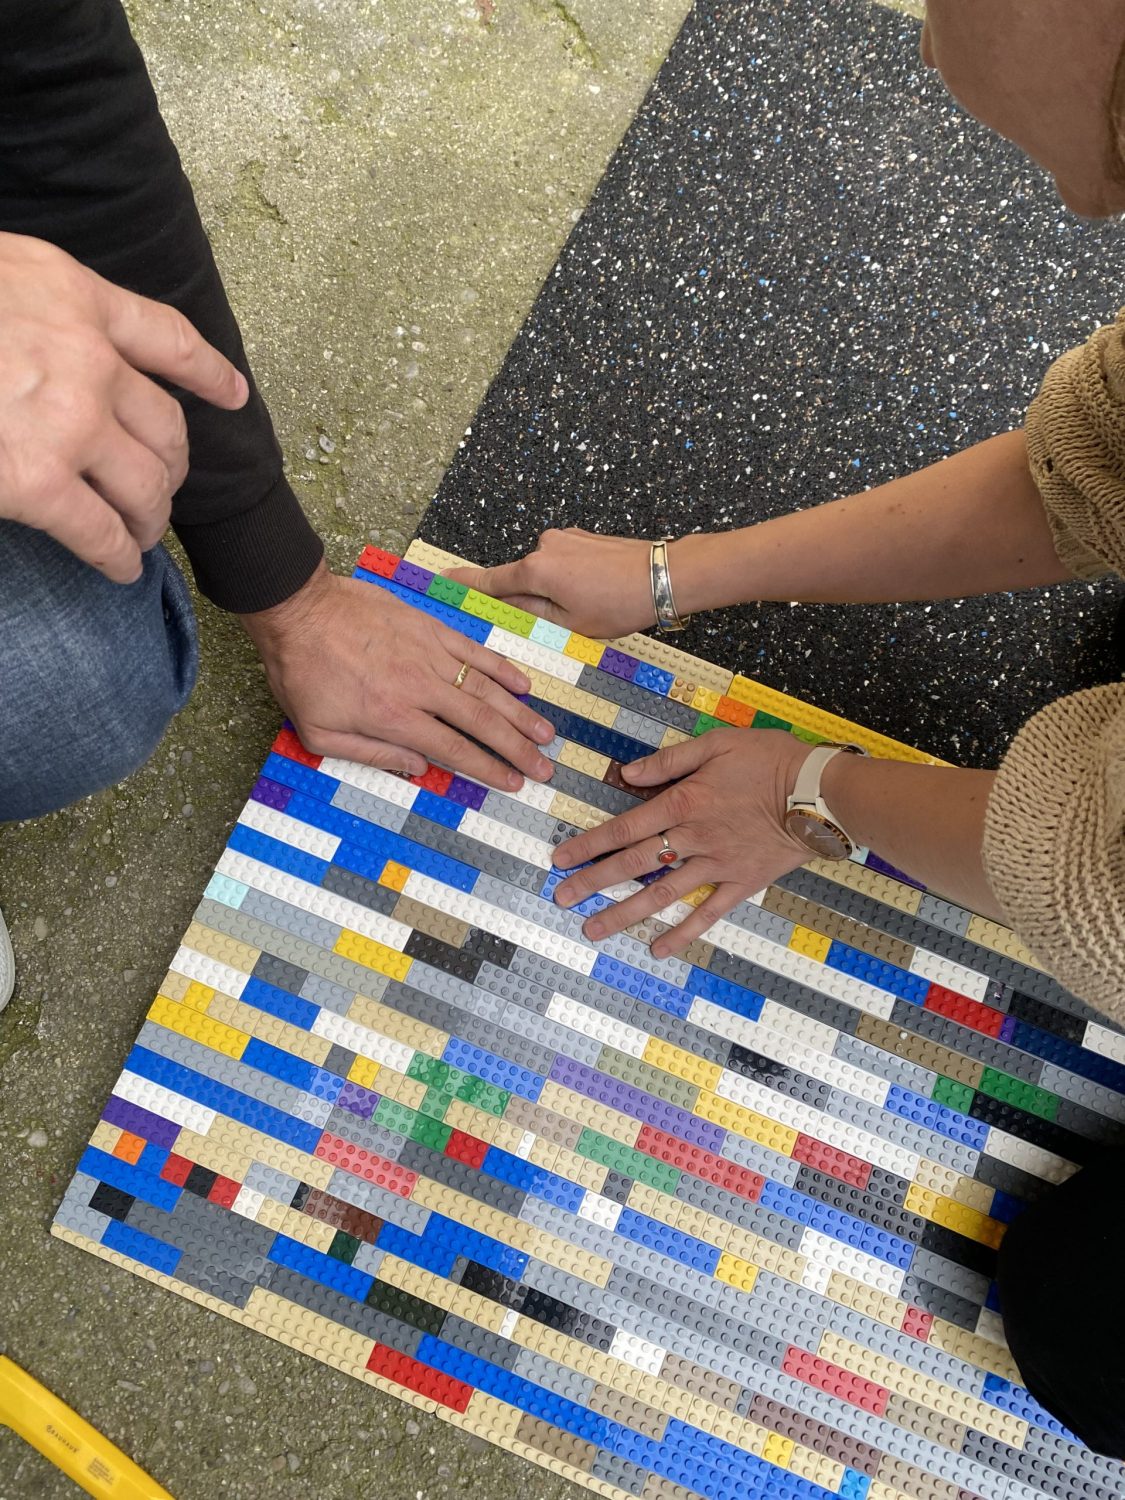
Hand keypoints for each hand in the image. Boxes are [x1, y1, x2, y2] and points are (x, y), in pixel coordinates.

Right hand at [0, 232, 247, 582]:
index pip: (167, 337)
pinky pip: (102, 532)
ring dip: (151, 517)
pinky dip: (118, 557)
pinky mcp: (39, 482)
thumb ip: (31, 308)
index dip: (207, 372)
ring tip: (142, 534)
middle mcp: (88, 358)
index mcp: (73, 296)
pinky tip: (120, 568)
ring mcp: (69, 421)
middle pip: (167, 426)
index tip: (233, 394)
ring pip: (147, 485)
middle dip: (173, 465)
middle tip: (163, 488)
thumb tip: (37, 343)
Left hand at [240, 564, 557, 789]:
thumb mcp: (319, 733)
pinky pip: (473, 652)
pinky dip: (501, 669)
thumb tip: (417, 769)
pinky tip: (522, 685)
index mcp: (394, 717)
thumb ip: (371, 754)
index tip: (513, 782)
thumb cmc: (302, 674)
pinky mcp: (429, 628)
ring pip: (485, 688)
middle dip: (517, 748)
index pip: (454, 749)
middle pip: (481, 722)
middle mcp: (419, 687)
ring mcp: (428, 654)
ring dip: (519, 713)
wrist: (298, 611)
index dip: (488, 769)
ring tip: (545, 733)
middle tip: (544, 767)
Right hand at [446, 527, 655, 638]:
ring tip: (587, 607)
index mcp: (536, 570)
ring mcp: (565, 538)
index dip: (466, 584)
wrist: (664, 576)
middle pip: (520, 578)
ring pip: (544, 571)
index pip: (490, 580)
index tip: (443, 581)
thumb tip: (505, 607)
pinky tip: (593, 592)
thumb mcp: (570, 624)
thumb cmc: (620, 604)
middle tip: (556, 620)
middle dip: (529, 599)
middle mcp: (545, 546)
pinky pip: (563, 562)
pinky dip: (569, 578)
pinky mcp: (581, 537)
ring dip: (554, 590)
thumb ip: (531, 614)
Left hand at [551, 728, 811, 955]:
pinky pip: (708, 913)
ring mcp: (717, 865)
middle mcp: (693, 838)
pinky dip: (682, 933)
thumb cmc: (770, 760)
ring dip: (625, 913)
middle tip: (562, 899)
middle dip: (593, 882)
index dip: (589, 844)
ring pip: (662, 894)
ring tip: (594, 930)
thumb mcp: (717, 744)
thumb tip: (627, 772)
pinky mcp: (742, 883)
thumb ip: (669, 761)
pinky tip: (658, 949)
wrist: (820, 792)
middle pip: (634, 865)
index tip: (561, 859)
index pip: (624, 827)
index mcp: (683, 802)